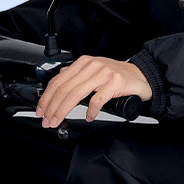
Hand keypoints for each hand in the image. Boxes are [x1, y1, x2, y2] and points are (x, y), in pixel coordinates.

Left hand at [35, 56, 151, 126]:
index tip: (41, 111)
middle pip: (64, 88)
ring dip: (64, 110)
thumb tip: (60, 80)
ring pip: (76, 94)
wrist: (142, 77)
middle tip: (47, 120)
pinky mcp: (114, 83)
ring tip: (59, 120)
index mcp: (84, 62)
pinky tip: (88, 117)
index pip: (58, 80)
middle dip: (52, 107)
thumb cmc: (118, 77)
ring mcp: (103, 73)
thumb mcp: (94, 71)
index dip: (47, 97)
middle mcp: (92, 66)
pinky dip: (90, 111)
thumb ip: (78, 75)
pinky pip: (97, 100)